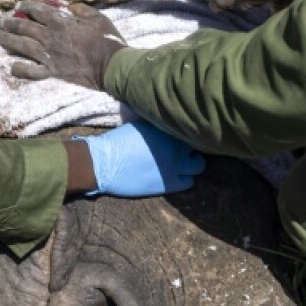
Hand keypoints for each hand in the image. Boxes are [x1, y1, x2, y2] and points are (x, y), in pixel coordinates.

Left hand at [0, 1, 123, 90]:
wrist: (113, 66)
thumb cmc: (108, 40)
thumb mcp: (97, 17)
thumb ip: (81, 9)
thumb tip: (69, 6)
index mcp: (61, 22)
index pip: (37, 10)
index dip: (25, 7)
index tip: (18, 6)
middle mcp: (50, 37)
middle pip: (23, 27)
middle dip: (7, 22)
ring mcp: (49, 56)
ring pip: (21, 46)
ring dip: (5, 40)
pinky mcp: (53, 72)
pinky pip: (31, 71)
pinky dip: (20, 69)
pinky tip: (11, 66)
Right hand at [79, 121, 205, 196]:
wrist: (105, 163)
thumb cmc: (119, 141)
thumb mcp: (142, 125)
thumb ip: (160, 124)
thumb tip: (169, 123)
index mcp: (168, 127)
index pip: (191, 127)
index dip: (189, 132)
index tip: (185, 135)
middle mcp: (176, 145)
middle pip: (200, 146)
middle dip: (194, 147)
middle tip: (184, 151)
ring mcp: (176, 165)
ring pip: (199, 165)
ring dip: (192, 165)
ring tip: (182, 165)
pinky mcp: (170, 183)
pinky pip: (189, 183)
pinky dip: (185, 179)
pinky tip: (175, 177)